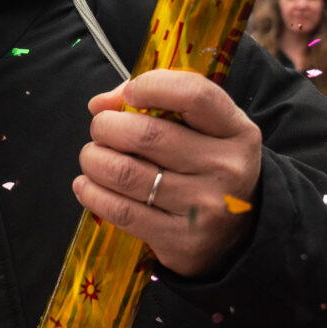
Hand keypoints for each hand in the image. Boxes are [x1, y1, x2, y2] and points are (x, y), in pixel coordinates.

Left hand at [76, 68, 264, 278]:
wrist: (239, 235)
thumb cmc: (209, 167)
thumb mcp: (206, 130)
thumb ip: (161, 102)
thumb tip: (100, 104)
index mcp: (237, 132)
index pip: (193, 94)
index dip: (151, 86)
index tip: (129, 95)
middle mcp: (226, 168)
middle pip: (147, 134)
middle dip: (107, 126)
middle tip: (101, 130)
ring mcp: (204, 207)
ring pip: (126, 172)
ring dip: (94, 160)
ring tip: (93, 157)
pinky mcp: (181, 240)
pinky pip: (121, 211)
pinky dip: (93, 193)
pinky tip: (87, 185)